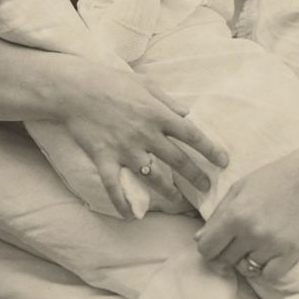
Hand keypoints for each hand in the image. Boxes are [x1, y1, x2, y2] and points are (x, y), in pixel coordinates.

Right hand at [58, 61, 228, 217]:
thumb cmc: (111, 82)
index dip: (210, 149)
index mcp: (157, 113)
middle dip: (196, 176)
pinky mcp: (104, 158)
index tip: (223, 161)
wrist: (75, 89)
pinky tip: (130, 216)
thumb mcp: (145, 84)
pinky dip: (122, 203)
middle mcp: (145, 133)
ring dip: (168, 191)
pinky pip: (115, 186)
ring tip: (179, 200)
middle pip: (178, 160)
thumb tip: (187, 113)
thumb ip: (167, 100)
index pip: (192, 135)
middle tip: (207, 186)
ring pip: (152, 176)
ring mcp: (125, 148)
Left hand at [194, 158, 298, 280]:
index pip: (206, 248)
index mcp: (235, 214)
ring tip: (257, 242)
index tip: (216, 243)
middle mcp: (252, 232)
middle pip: (224, 260)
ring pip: (246, 269)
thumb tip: (198, 240)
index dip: (208, 247)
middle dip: (227, 252)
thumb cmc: (273, 178)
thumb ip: (218, 214)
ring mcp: (272, 244)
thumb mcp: (239, 188)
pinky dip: (266, 268)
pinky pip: (269, 276)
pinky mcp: (292, 253)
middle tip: (239, 240)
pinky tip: (269, 253)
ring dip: (248, 259)